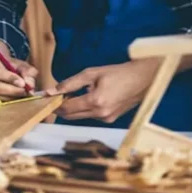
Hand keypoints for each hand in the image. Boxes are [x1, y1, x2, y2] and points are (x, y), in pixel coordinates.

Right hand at [0, 40, 37, 99]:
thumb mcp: (17, 64)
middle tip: (25, 92)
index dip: (9, 78)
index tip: (22, 83)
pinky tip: (12, 100)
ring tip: (21, 96)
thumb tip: (30, 85)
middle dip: (11, 90)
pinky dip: (4, 103)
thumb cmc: (6, 66)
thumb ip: (26, 71)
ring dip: (9, 98)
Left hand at [45, 59, 160, 122]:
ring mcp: (106, 118)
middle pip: (71, 116)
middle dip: (62, 107)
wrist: (142, 79)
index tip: (49, 96)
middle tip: (58, 95)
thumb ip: (70, 83)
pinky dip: (85, 109)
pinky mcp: (110, 119)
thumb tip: (52, 90)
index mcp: (95, 102)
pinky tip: (89, 97)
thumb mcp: (92, 73)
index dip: (55, 103)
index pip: (66, 108)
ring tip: (74, 94)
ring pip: (80, 117)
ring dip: (74, 108)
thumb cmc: (118, 73)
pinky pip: (91, 116)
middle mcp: (100, 114)